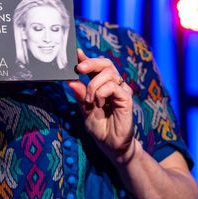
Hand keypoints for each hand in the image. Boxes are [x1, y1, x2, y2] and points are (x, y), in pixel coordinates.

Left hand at [68, 48, 134, 163]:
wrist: (111, 146)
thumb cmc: (100, 128)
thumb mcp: (85, 110)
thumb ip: (80, 95)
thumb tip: (71, 81)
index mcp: (102, 85)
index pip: (95, 67)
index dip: (86, 58)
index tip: (76, 53)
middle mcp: (113, 85)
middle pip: (106, 63)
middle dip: (91, 62)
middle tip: (80, 68)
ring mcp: (121, 91)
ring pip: (108, 74)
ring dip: (94, 84)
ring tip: (90, 100)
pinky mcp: (126, 99)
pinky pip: (113, 87)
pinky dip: (102, 92)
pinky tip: (99, 103)